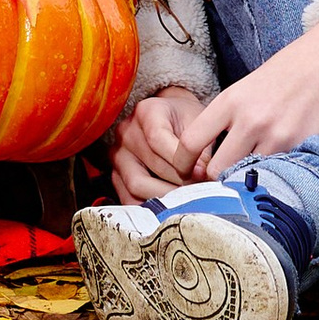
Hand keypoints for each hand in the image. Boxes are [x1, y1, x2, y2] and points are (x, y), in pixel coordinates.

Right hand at [111, 88, 209, 203]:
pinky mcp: (116, 175)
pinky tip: (169, 205)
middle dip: (180, 182)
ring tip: (186, 197)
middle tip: (200, 190)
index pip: (157, 139)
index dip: (181, 160)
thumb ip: (201, 148)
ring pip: (137, 185)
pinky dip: (150, 207)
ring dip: (166, 196)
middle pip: (152, 165)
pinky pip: (128, 199)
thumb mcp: (199, 122)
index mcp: (146, 112)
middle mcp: (126, 131)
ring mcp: (118, 154)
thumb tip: (202, 175)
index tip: (201, 172)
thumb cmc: (186, 121)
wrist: (171, 119)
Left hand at [178, 12, 318, 174]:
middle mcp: (250, 119)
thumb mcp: (248, 88)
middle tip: (219, 185)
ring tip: (249, 182)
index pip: (192, 140)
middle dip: (215, 181)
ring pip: (246, 179)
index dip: (182, 163)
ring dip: (245, 184)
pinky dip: (272, 179)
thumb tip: (209, 157)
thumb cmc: (287, 74)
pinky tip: (276, 173)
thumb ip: (228, 119)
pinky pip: (276, 176)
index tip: (185, 172)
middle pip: (216, 171)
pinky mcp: (300, 148)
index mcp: (230, 100)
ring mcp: (276, 136)